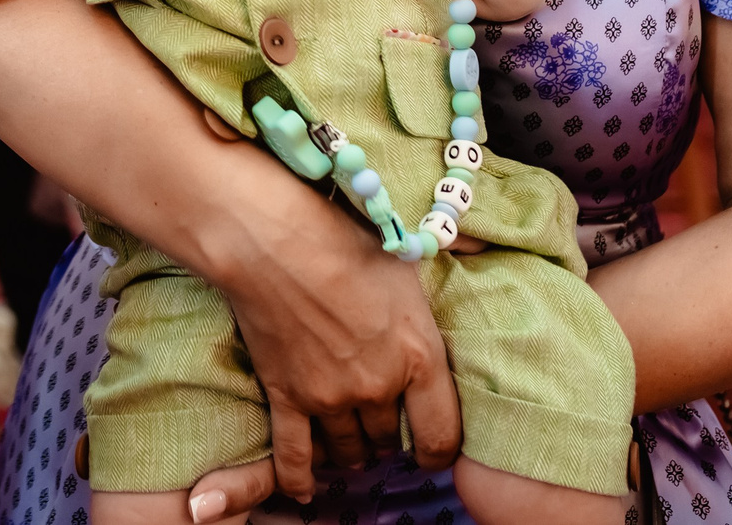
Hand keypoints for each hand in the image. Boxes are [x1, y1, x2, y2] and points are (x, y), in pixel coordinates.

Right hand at [188, 189, 460, 507]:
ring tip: (351, 446)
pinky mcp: (287, 398)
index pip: (443, 434)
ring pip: (348, 450)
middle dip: (389, 439)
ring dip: (352, 452)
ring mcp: (330, 398)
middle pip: (390, 440)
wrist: (272, 242)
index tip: (433, 451)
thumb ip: (426, 297)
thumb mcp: (406, 261)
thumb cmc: (342, 241)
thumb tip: (460, 273)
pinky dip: (299, 478)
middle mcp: (379, 388)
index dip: (440, 451)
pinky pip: (295, 455)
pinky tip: (306, 490)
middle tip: (384, 429)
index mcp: (418, 358)